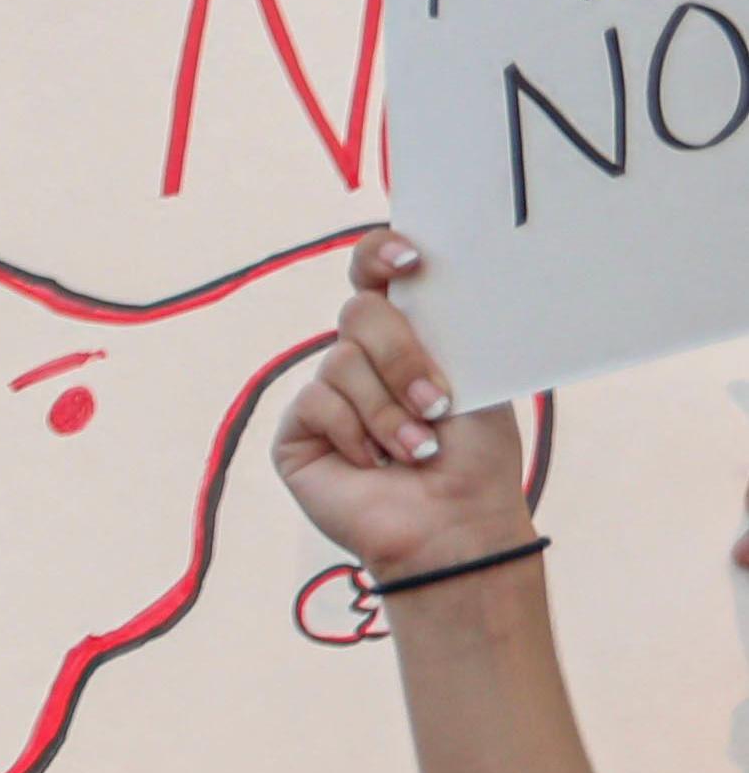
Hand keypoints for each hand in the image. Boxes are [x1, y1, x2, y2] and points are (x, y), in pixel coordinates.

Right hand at [268, 233, 537, 582]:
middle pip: (360, 313)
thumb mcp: (473, 375)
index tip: (411, 261)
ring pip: (342, 362)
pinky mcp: (298, 433)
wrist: (453, 519)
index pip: (375, 273)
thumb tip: (417, 285)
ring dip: (389, 411)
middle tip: (438, 404)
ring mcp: (327, 395)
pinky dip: (356, 433)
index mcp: (407, 334)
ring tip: (417, 450)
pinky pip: (318, 403)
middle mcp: (362, 359)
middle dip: (404, 358)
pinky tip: (374, 463)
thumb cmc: (474, 454)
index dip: (381, 253)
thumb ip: (440, 328)